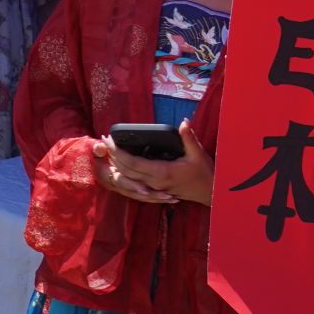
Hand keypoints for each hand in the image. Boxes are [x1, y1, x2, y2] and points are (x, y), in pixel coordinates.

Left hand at [99, 124, 215, 206]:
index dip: (118, 152)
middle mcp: (154, 181)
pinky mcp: (155, 188)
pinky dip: (125, 170)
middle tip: (105, 140)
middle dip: (112, 155)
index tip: (109, 140)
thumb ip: (188, 137)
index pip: (132, 163)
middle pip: (125, 170)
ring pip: (128, 177)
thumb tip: (184, 121)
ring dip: (117, 163)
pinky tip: (121, 161)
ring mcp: (154, 187)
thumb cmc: (203, 173)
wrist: (209, 192)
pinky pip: (134, 180)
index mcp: (162, 172)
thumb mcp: (198, 154)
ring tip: (109, 148)